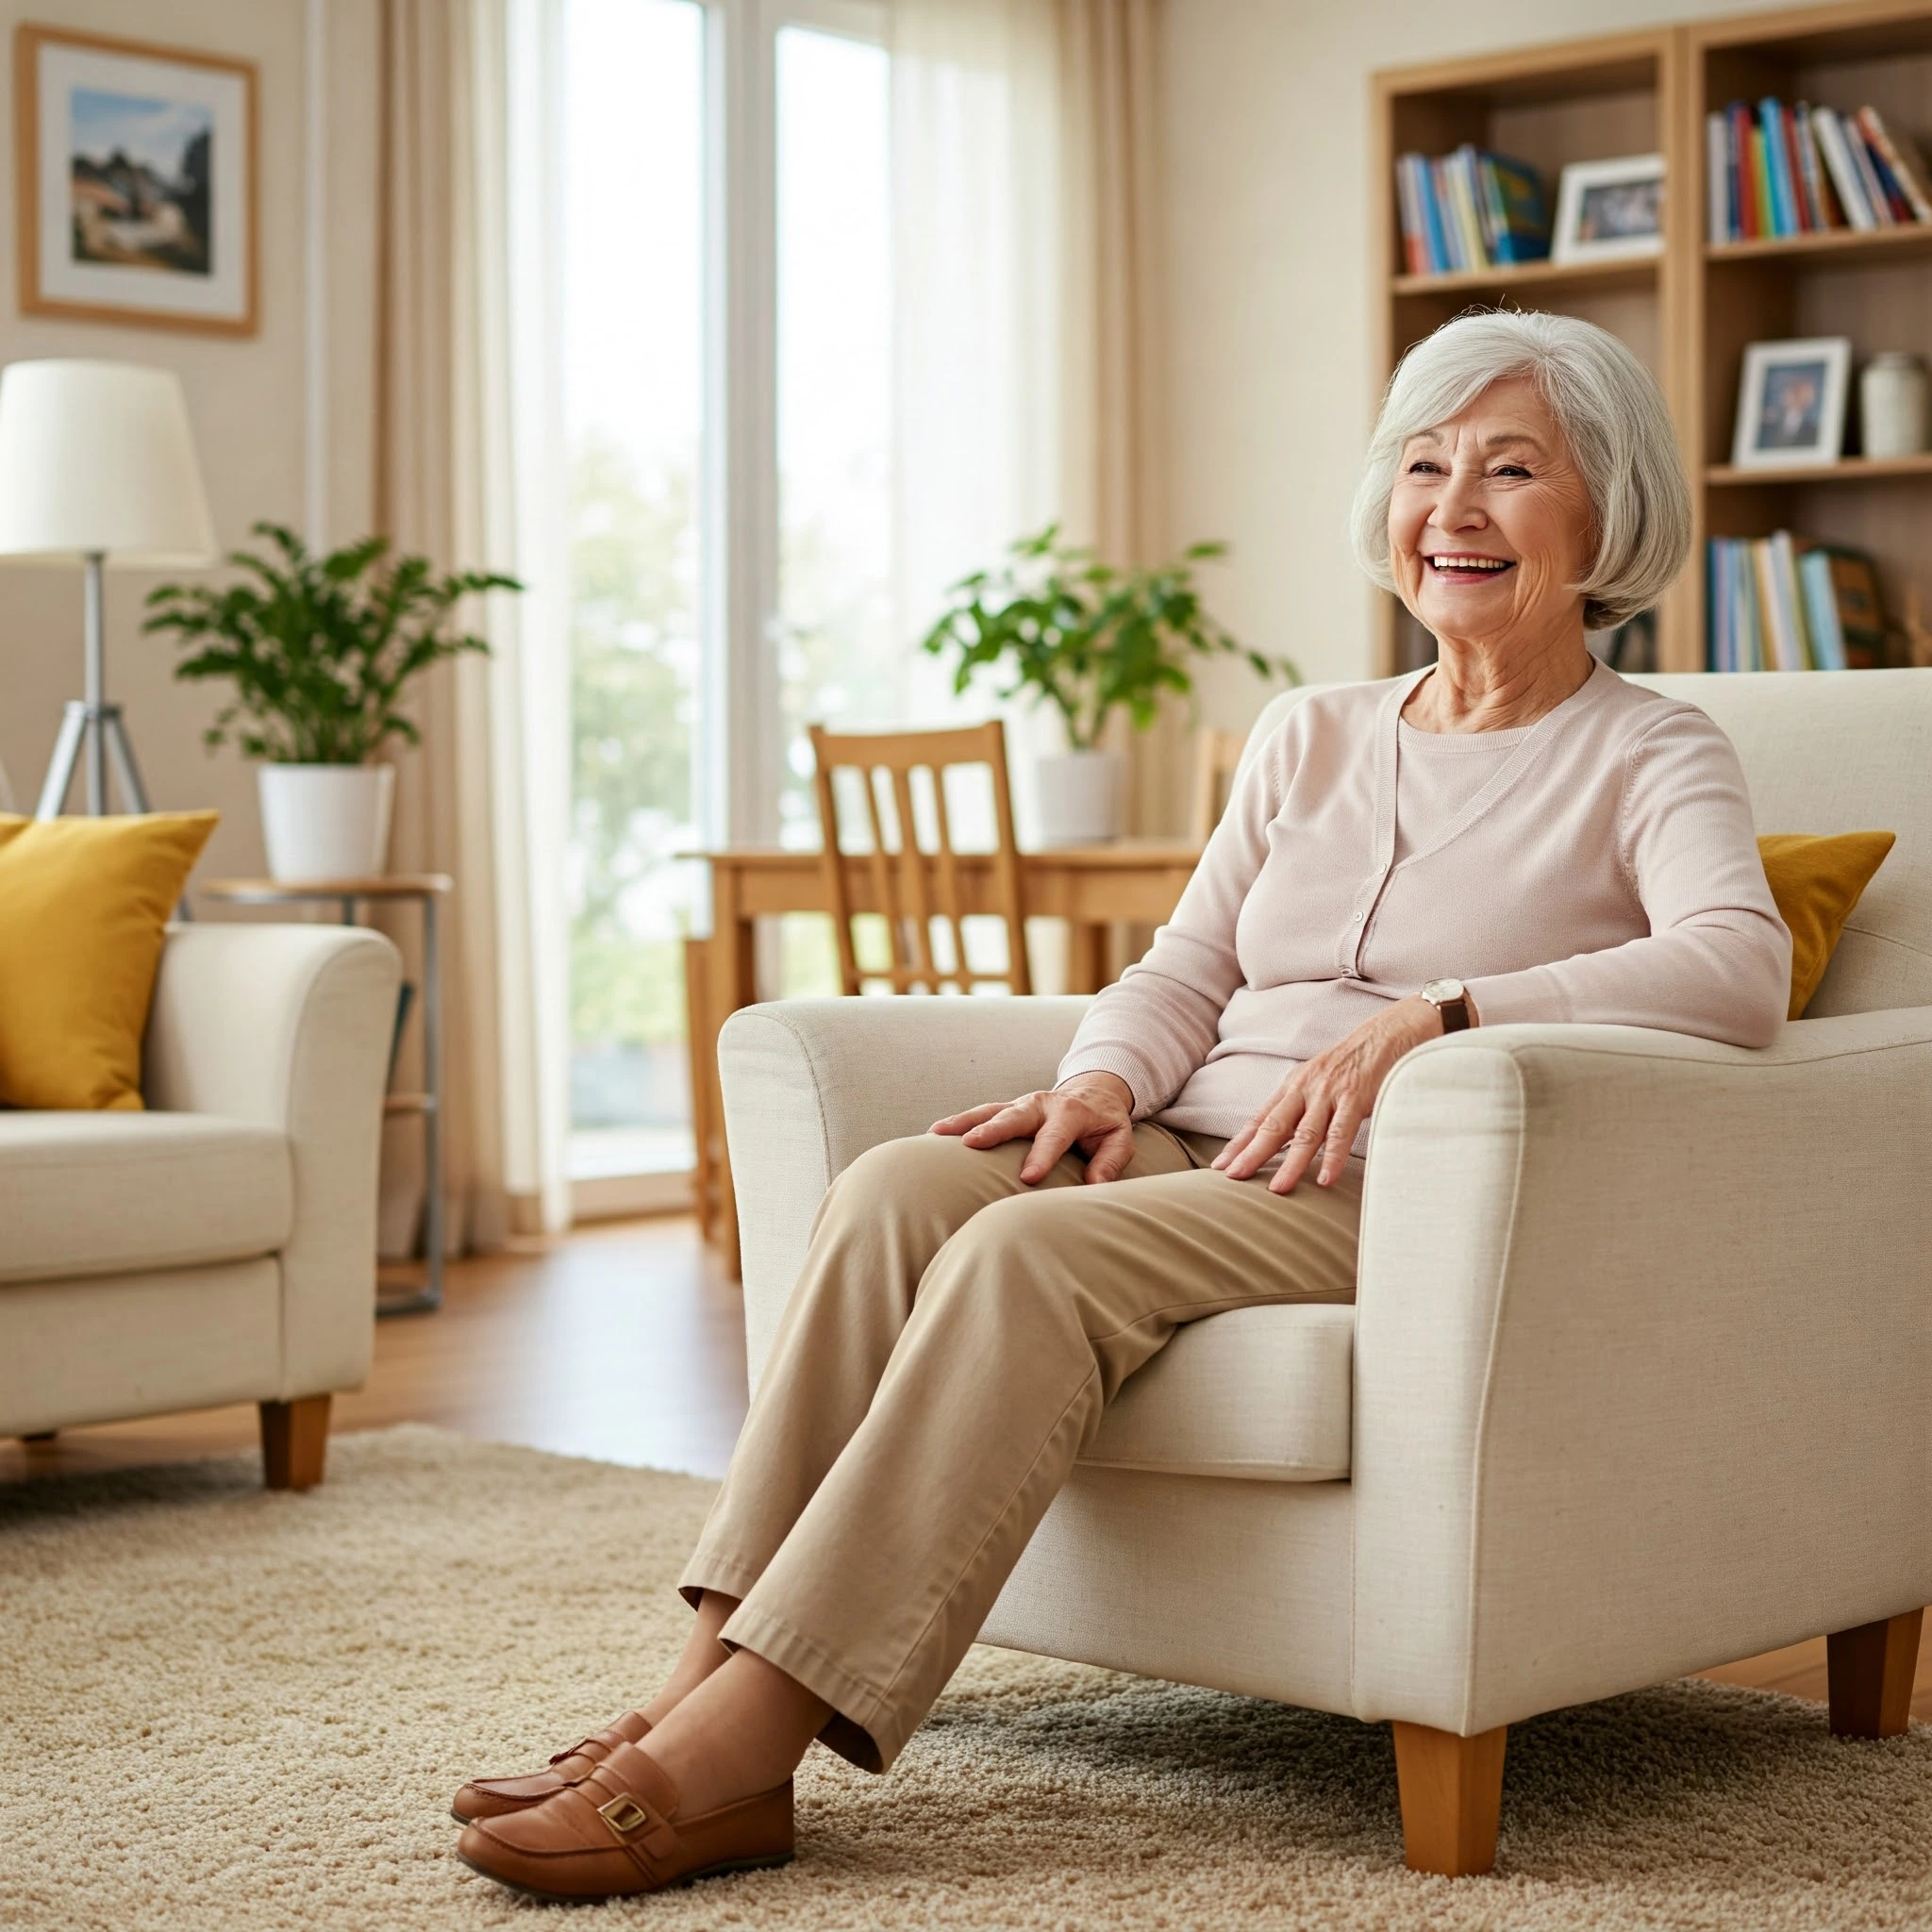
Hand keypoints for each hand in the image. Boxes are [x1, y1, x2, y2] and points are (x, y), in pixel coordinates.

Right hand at [930, 1071, 1136, 1184]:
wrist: (1094, 1093)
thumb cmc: (1105, 1124)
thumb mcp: (1120, 1140)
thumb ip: (1110, 1162)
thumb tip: (1095, 1186)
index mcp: (1071, 1112)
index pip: (1056, 1135)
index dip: (1043, 1155)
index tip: (1028, 1178)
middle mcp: (1041, 1104)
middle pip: (1014, 1116)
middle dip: (992, 1130)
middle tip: (971, 1144)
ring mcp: (1020, 1104)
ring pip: (989, 1111)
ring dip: (963, 1122)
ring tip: (937, 1134)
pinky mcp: (1007, 1108)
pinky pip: (980, 1113)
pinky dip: (959, 1122)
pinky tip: (935, 1135)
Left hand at [1213, 994, 1465, 1192]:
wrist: (1392, 1031)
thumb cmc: (1356, 1061)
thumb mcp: (1322, 1081)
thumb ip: (1304, 1106)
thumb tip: (1285, 1138)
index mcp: (1295, 1086)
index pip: (1261, 1119)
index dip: (1240, 1143)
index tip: (1219, 1166)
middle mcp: (1307, 1088)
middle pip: (1274, 1126)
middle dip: (1251, 1153)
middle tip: (1232, 1178)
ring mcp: (1331, 1092)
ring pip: (1306, 1134)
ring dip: (1291, 1163)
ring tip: (1277, 1189)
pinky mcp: (1357, 1096)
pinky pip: (1343, 1131)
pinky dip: (1334, 1156)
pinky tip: (1325, 1179)